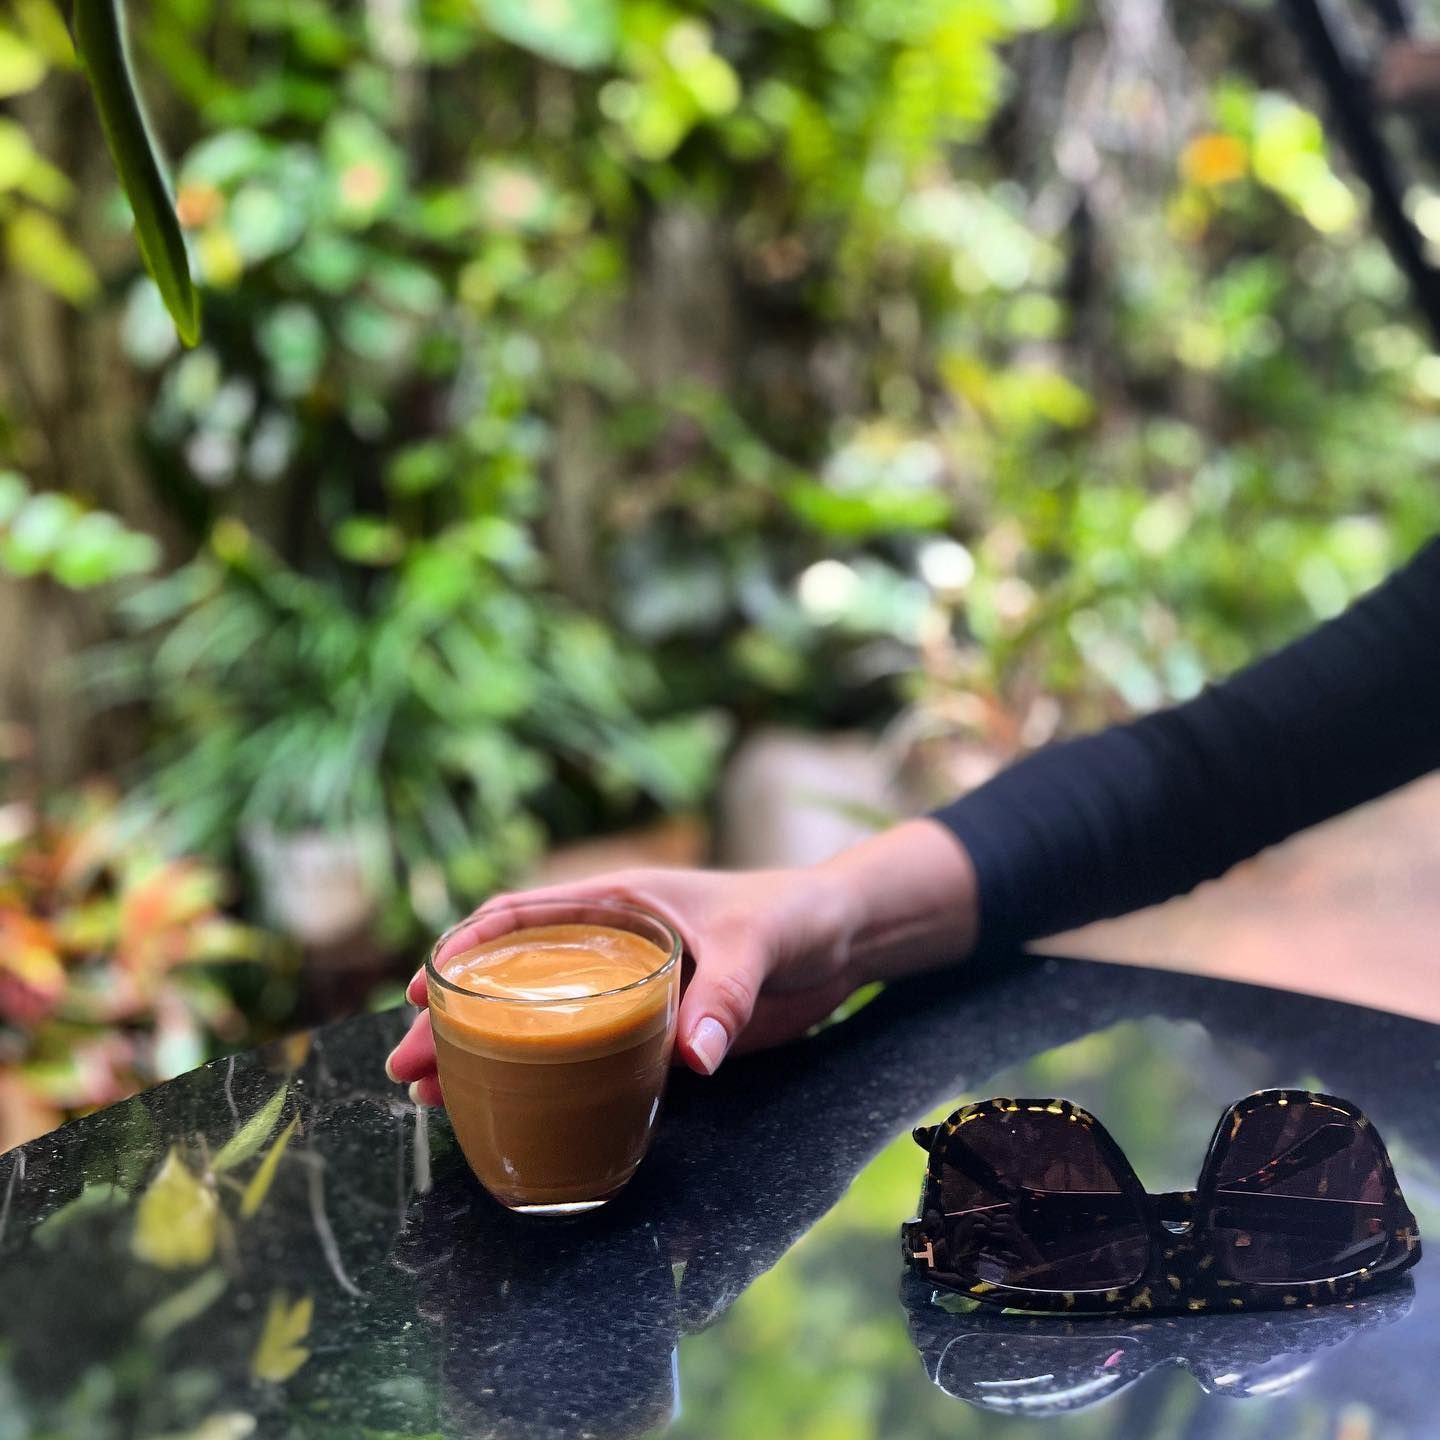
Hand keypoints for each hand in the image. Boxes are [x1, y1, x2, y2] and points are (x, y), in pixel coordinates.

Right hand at [385, 819, 976, 1104]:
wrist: (845, 939)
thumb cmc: (795, 914)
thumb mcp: (759, 943)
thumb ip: (725, 992)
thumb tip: (691, 1056)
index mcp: (619, 903)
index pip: (523, 916)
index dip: (466, 946)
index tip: (420, 984)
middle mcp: (611, 947)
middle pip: (514, 980)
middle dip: (453, 1019)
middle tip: (406, 1065)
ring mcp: (630, 994)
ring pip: (541, 1025)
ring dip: (485, 1056)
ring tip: (429, 1097)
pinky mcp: (658, 1035)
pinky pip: (590, 1061)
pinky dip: (548, 1085)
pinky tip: (512, 1115)